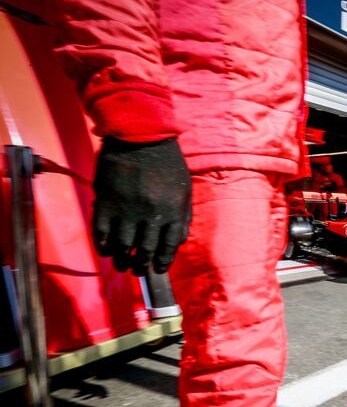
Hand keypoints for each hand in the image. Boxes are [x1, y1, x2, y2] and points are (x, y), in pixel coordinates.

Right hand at [93, 137, 191, 275]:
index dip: (163, 261)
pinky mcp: (106, 203)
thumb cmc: (167, 163)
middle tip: (138, 270)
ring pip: (123, 247)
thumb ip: (182, 217)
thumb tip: (177, 242)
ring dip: (121, 260)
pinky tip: (106, 250)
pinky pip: (102, 233)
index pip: (169, 247)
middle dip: (141, 265)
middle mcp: (151, 215)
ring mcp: (127, 210)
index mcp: (173, 211)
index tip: (159, 269)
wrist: (140, 136)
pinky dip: (103, 246)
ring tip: (122, 264)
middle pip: (145, 251)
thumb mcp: (184, 189)